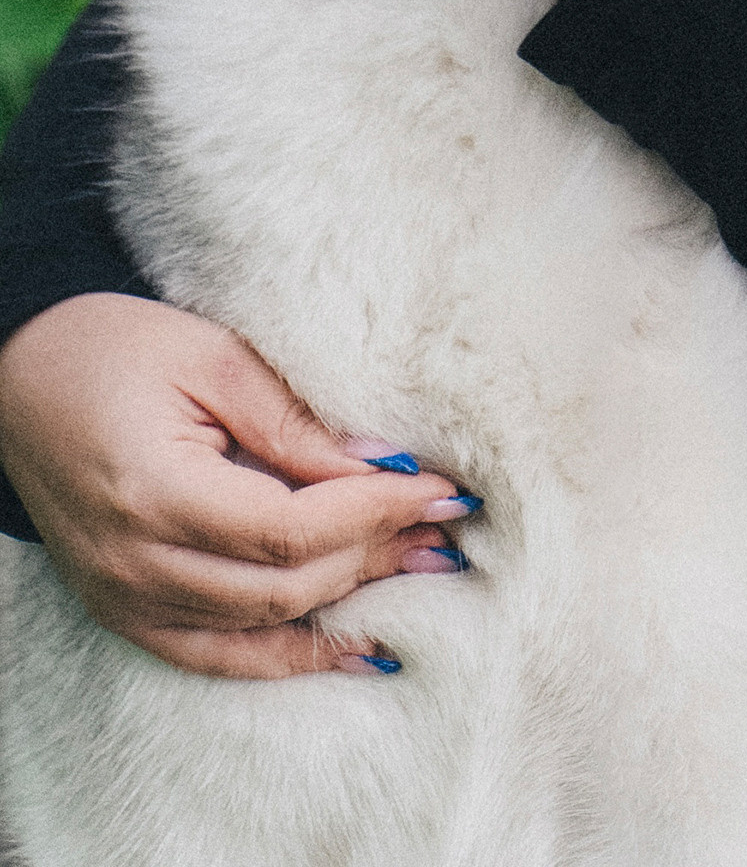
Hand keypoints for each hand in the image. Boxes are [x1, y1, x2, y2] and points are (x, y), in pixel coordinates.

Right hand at [0, 295, 472, 677]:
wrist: (14, 382)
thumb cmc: (110, 348)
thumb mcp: (209, 357)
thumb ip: (293, 421)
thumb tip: (381, 464)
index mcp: (156, 493)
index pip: (290, 530)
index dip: (375, 513)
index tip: (441, 487)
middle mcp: (136, 564)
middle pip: (283, 585)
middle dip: (376, 554)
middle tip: (448, 525)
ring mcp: (126, 597)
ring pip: (259, 626)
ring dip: (348, 600)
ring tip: (423, 568)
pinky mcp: (126, 609)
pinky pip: (216, 654)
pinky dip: (288, 655)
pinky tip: (354, 646)